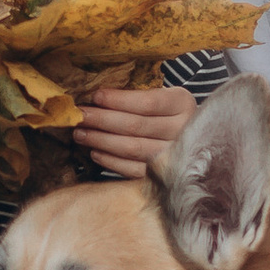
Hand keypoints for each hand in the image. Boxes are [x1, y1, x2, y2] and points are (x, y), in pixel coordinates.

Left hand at [75, 81, 197, 178]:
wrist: (189, 137)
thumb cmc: (165, 111)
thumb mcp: (160, 94)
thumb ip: (135, 94)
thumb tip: (94, 97)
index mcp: (183, 103)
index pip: (147, 102)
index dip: (118, 100)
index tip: (95, 96)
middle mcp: (183, 130)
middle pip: (135, 125)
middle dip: (102, 119)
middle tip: (80, 115)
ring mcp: (175, 155)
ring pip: (132, 148)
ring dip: (101, 140)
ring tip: (81, 133)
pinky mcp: (164, 175)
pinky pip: (132, 169)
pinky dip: (110, 161)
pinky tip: (94, 152)